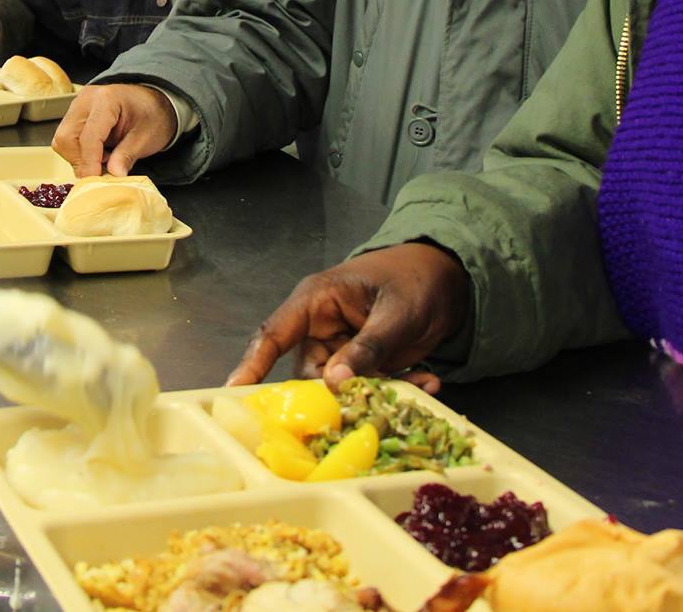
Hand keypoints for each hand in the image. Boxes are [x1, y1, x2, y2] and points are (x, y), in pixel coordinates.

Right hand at [54, 83, 175, 176]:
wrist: (151, 103)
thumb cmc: (151, 116)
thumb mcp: (145, 138)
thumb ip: (127, 156)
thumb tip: (113, 175)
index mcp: (107, 100)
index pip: (89, 136)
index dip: (90, 162)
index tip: (95, 181)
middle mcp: (86, 99)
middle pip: (67, 137)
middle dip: (81, 161)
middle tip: (101, 172)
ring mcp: (77, 105)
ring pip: (63, 140)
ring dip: (79, 158)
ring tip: (104, 159)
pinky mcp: (74, 113)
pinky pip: (66, 139)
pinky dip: (78, 153)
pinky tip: (98, 153)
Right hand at [225, 243, 472, 388]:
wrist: (448, 275)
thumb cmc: (415, 278)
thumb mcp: (395, 313)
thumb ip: (367, 346)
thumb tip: (333, 382)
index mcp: (317, 301)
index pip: (275, 333)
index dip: (253, 362)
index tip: (234, 389)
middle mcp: (321, 327)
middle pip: (308, 374)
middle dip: (335, 394)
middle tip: (370, 406)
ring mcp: (342, 347)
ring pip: (339, 387)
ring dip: (375, 393)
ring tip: (418, 383)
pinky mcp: (363, 363)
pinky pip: (367, 387)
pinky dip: (396, 389)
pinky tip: (427, 381)